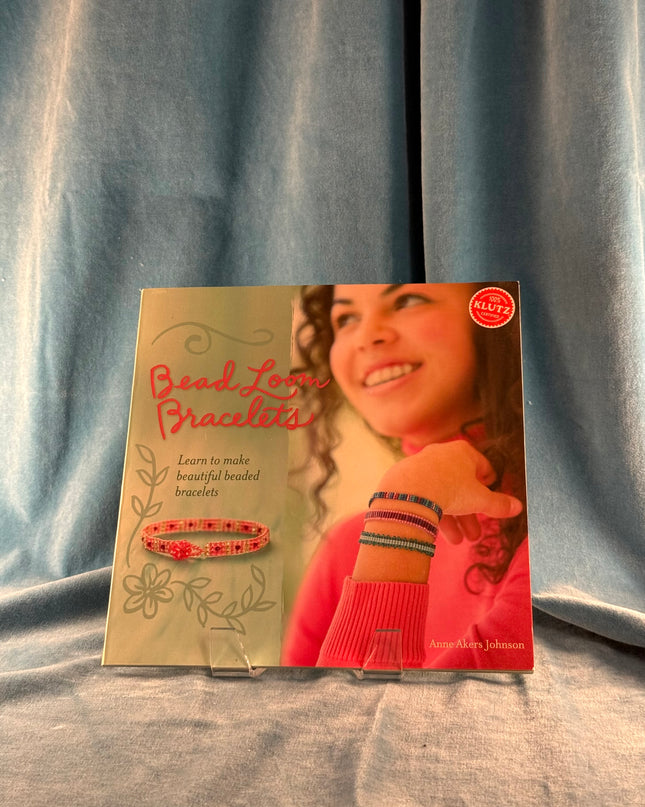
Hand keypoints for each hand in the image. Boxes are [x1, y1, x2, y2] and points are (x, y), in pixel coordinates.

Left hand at [378, 440, 522, 543]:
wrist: (409, 490)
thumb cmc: (450, 489)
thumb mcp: (480, 499)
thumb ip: (499, 504)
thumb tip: (518, 507)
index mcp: (463, 452)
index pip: (482, 467)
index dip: (488, 485)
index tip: (489, 500)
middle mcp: (442, 454)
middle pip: (461, 486)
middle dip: (470, 514)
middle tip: (474, 535)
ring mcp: (422, 465)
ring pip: (443, 494)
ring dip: (453, 519)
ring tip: (458, 541)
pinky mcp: (406, 478)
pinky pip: (425, 496)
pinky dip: (433, 513)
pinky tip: (438, 533)